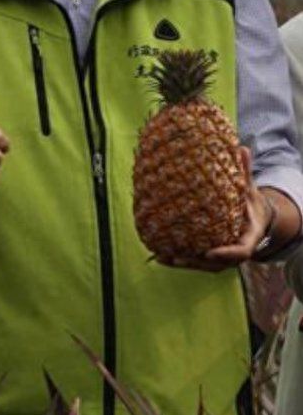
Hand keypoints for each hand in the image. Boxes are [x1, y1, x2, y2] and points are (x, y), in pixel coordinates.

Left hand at [158, 147, 267, 272]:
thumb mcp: (250, 189)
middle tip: (177, 258)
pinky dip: (179, 259)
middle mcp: (235, 251)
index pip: (240, 251)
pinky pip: (196, 260)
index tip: (210, 252)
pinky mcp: (211, 256)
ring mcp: (223, 256)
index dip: (226, 254)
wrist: (254, 219)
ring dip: (183, 262)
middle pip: (216, 264)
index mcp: (248, 237)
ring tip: (162, 257)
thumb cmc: (250, 203)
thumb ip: (245, 172)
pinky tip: (159, 255)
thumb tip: (241, 148)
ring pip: (203, 265)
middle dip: (196, 262)